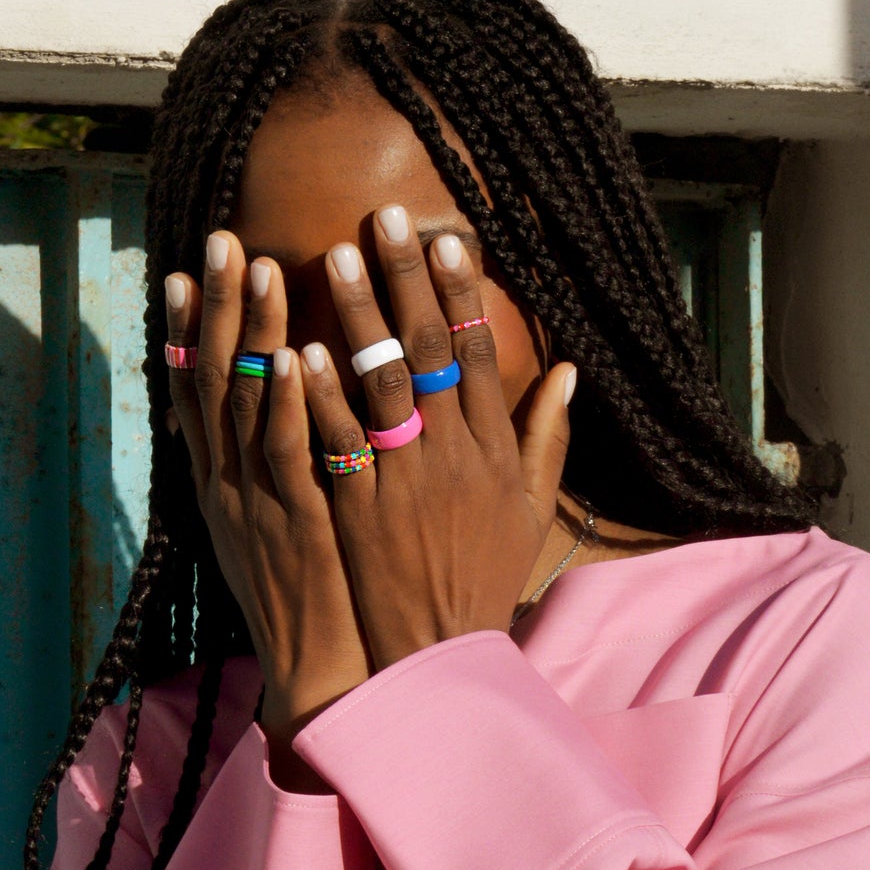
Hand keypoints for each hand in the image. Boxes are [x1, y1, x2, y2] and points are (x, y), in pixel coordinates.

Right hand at [164, 232, 371, 751]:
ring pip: (246, 405)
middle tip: (219, 237)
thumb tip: (268, 424)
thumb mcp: (269, 530)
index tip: (188, 270)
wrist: (313, 675)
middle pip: (213, 381)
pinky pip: (287, 455)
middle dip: (217, 306)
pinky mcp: (295, 525)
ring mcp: (255, 504)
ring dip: (251, 333)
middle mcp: (225, 487)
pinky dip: (285, 403)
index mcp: (219, 486)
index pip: (197, 394)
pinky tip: (293, 355)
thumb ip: (266, 470)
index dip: (191, 331)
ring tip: (258, 265)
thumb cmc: (303, 600)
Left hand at [298, 207, 575, 671]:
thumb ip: (548, 437)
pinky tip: (300, 351)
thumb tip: (570, 370)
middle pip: (429, 351)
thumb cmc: (486, 576)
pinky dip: (322, 396)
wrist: (444, 651)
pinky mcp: (361, 510)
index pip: (479, 353)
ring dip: (357, 317)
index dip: (460, 293)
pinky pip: (340, 443)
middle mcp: (455, 456)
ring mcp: (406, 481)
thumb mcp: (533, 509)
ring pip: (381, 384)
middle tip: (382, 218)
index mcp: (496, 451)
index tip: (445, 237)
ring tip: (330, 258)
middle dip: (406, 279)